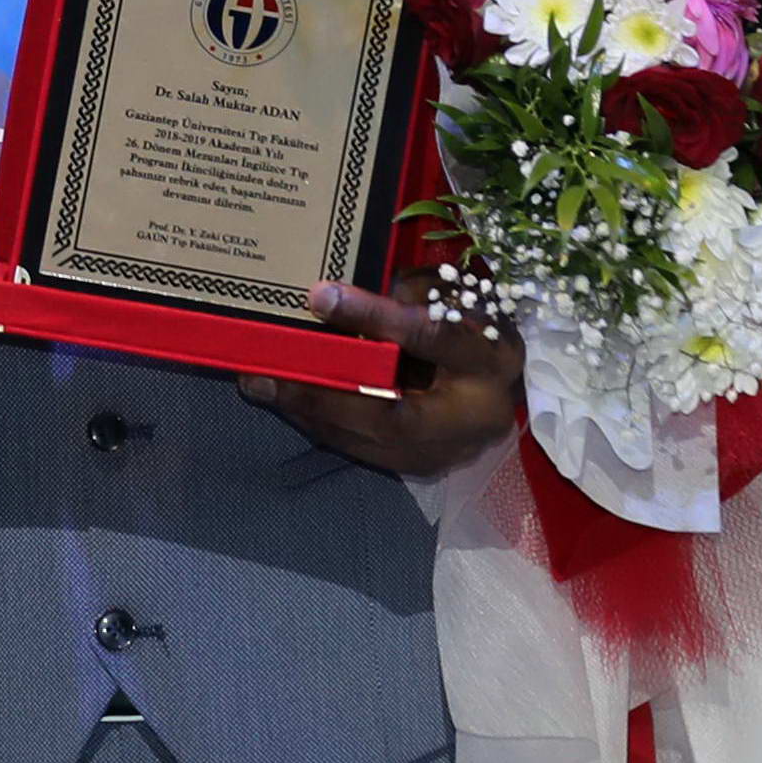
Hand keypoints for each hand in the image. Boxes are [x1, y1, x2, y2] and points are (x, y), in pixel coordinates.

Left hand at [243, 283, 521, 478]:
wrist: (499, 382)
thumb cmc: (470, 327)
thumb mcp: (447, 297)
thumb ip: (403, 297)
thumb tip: (334, 299)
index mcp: (490, 359)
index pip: (431, 336)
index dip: (375, 317)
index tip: (320, 296)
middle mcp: (476, 416)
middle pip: (391, 413)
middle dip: (321, 394)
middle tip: (266, 373)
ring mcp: (451, 451)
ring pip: (371, 441)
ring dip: (313, 415)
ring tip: (262, 389)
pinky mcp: (423, 466)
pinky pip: (365, 450)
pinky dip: (325, 427)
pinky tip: (290, 405)